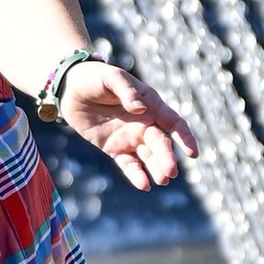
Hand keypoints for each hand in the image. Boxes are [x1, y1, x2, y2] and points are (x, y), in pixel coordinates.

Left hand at [59, 60, 196, 192]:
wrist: (71, 88)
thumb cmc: (95, 77)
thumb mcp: (111, 78)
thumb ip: (126, 91)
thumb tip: (140, 108)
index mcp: (151, 105)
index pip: (173, 123)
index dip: (184, 137)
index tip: (192, 153)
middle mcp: (145, 123)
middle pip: (161, 144)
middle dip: (167, 158)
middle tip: (170, 173)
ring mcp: (130, 138)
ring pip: (149, 157)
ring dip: (156, 169)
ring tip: (162, 181)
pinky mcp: (115, 148)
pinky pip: (129, 164)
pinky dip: (137, 175)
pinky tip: (145, 185)